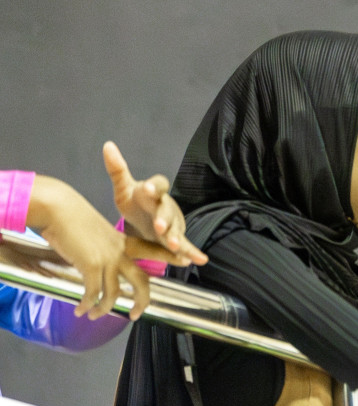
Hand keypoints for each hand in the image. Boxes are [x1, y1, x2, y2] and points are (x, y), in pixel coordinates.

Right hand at [25, 175, 180, 320]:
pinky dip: (87, 305)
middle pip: (141, 281)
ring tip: (94, 316)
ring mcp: (109, 259)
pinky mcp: (93, 265)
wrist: (57, 208)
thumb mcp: (94, 234)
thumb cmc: (69, 219)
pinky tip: (80, 311)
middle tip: (136, 315)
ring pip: (115, 293)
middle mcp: (120, 252)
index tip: (187, 260)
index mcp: (123, 242)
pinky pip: (94, 293)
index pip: (152, 250)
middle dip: (143, 301)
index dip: (170, 256)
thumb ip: (101, 251)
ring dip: (103, 309)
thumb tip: (95, 267)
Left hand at [102, 141, 206, 266]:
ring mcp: (173, 223)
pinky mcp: (175, 238)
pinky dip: (192, 252)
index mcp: (153, 191)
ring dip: (176, 237)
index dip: (154, 186)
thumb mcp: (123, 187)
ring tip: (173, 245)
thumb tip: (108, 145)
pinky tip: (201, 260)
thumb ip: (117, 169)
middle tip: (159, 226)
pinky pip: (184, 245)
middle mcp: (166, 205)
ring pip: (176, 229)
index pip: (158, 184)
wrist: (145, 218)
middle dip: (165, 218)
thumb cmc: (134, 201)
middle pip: (168, 210)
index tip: (147, 188)